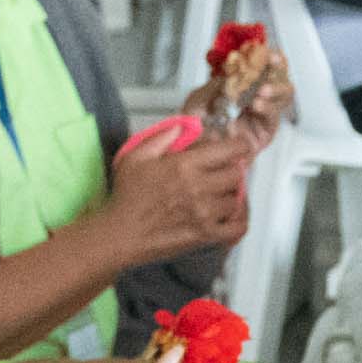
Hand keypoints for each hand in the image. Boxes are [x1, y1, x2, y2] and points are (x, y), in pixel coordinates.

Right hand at [104, 130, 251, 258]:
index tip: (238, 147)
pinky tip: (231, 216)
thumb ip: (161, 138)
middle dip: (232, 171)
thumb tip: (184, 126)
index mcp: (184, 166)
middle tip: (223, 172)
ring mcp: (205, 214)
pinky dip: (240, 221)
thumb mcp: (136, 157)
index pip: (229, 150)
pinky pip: (238, 228)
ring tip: (222, 195)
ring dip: (233, 196)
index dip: (239, 146)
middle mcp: (199, 188)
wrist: (122, 234)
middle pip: (236, 175)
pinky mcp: (206, 236)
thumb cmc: (127, 196)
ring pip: (237, 200)